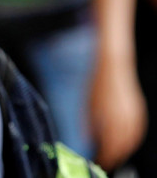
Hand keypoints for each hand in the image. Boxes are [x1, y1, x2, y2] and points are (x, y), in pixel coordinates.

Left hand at [90, 54, 146, 169]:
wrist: (115, 68)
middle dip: (114, 156)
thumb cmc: (99, 85)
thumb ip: (89, 126)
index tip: (100, 161)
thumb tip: (89, 140)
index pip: (110, 147)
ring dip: (124, 150)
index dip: (105, 157)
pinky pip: (138, 132)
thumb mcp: (88, 106)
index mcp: (112, 120)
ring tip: (115, 154)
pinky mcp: (140, 112)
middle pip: (123, 147)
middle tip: (107, 160)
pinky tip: (126, 141)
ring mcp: (135, 116)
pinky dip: (132, 140)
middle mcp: (126, 120)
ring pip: (132, 141)